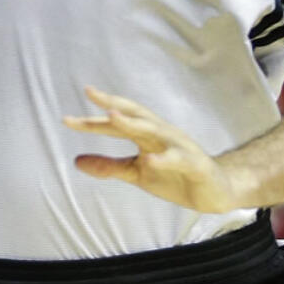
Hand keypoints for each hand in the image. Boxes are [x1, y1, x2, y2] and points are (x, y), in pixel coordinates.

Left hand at [63, 86, 239, 213]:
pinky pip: (177, 158)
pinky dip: (163, 158)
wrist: (216, 191)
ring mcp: (178, 145)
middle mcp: (160, 133)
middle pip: (133, 114)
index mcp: (145, 134)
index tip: (66, 119)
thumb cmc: (174, 175)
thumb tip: (76, 161)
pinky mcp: (194, 163)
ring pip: (153, 130)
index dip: (92, 121)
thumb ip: (110, 166)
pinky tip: (148, 160)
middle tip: (90, 93)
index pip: (115, 123)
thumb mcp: (137, 174)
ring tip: (112, 116)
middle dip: (112, 103)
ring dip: (133, 123)